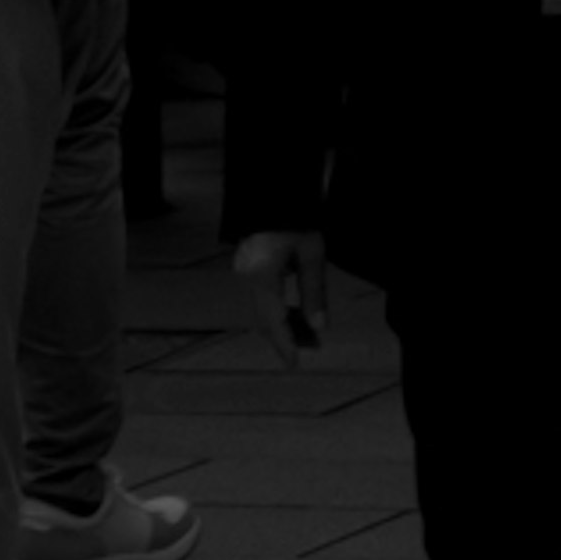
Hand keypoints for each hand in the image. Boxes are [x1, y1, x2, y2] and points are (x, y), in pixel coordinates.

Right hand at [232, 226, 328, 359]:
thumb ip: (314, 292)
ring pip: (260, 310)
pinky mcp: (244, 269)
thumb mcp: (312, 254)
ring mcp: (242, 273)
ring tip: (308, 332)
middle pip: (263, 319)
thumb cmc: (294, 219)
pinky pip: (258, 298)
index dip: (284, 344)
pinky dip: (275, 310)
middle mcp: (246, 277)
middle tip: (312, 347)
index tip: (293, 364)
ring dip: (282, 324)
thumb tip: (318, 326)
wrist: (272, 195)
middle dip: (286, 336)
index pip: (273, 319)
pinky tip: (295, 313)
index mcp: (262, 275)